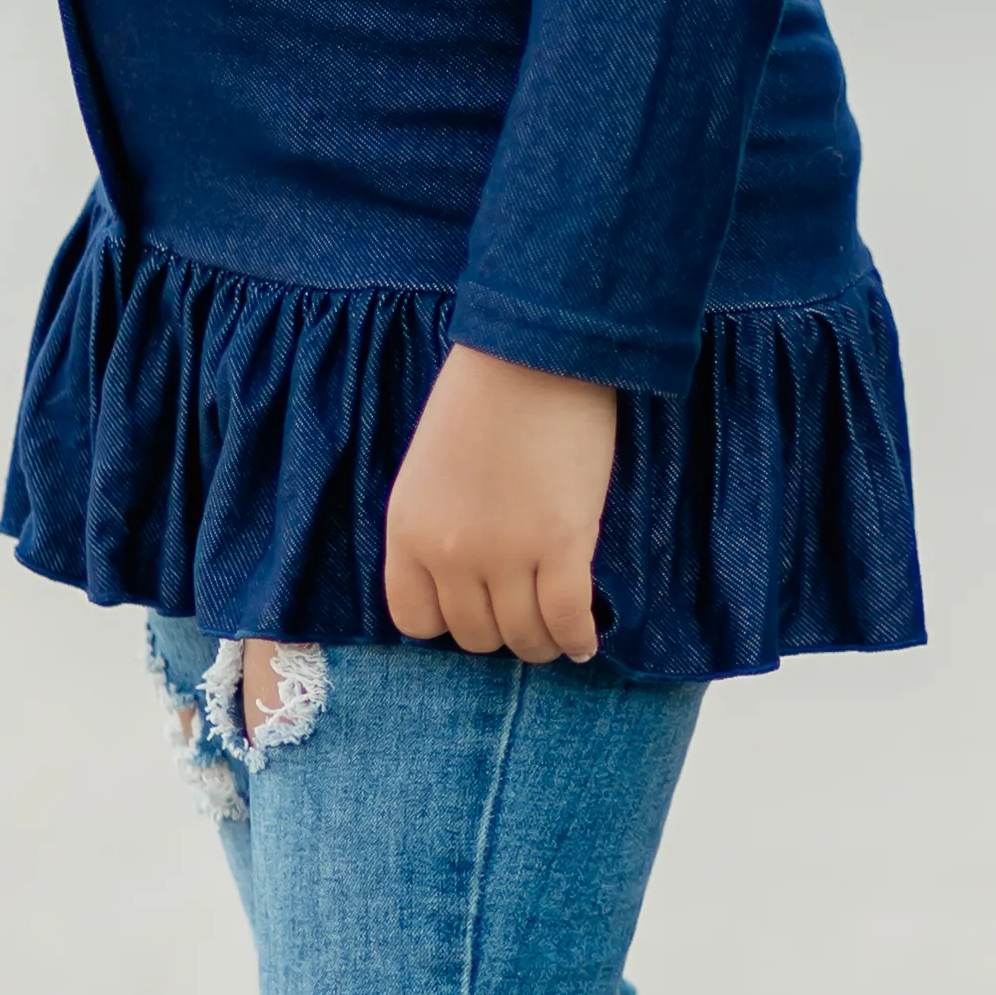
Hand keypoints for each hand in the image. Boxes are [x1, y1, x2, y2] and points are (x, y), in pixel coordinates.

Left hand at [383, 347, 616, 663]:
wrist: (536, 351)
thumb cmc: (484, 394)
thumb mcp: (429, 466)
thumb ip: (439, 522)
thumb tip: (468, 571)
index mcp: (408, 529)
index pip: (415, 619)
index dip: (448, 622)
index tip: (476, 608)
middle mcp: (450, 553)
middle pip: (475, 635)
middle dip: (501, 632)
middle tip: (526, 616)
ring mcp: (506, 554)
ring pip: (523, 636)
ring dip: (542, 642)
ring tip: (559, 632)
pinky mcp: (562, 545)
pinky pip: (568, 618)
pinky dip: (579, 638)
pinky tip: (587, 639)